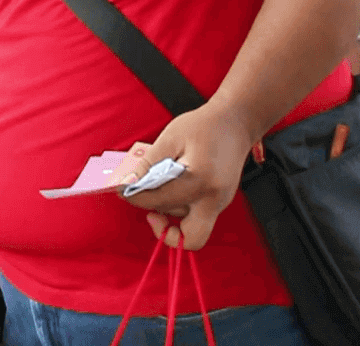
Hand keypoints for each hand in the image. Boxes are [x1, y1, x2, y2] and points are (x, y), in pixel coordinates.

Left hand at [120, 103, 255, 249]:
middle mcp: (215, 199)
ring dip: (169, 211)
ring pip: (190, 224)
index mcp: (201, 180)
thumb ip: (148, 164)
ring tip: (156, 187)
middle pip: (190, 236)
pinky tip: (170, 189)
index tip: (123, 191)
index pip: (161, 201)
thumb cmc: (203, 126)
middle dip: (164, 230)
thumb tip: (128, 183)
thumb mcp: (170, 138)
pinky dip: (180, 208)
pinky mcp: (220, 202)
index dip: (137, 198)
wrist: (235, 123)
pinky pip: (197, 216)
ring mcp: (221, 203)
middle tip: (148, 211)